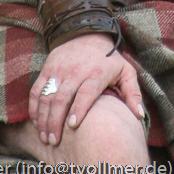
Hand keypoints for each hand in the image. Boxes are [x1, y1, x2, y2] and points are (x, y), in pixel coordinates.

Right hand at [28, 33, 144, 145]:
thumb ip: (133, 93)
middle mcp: (76, 70)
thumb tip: (139, 115)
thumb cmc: (108, 59)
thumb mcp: (125, 71)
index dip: (79, 108)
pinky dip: (34, 107)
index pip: (86, 91)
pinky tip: (36, 122)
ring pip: (47, 95)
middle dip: (56, 121)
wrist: (87, 32)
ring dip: (44, 118)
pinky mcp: (48, 68)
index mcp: (96, 72)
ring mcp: (59, 69)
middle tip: (54, 141)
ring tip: (45, 136)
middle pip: (62, 97)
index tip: (72, 126)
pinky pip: (37, 89)